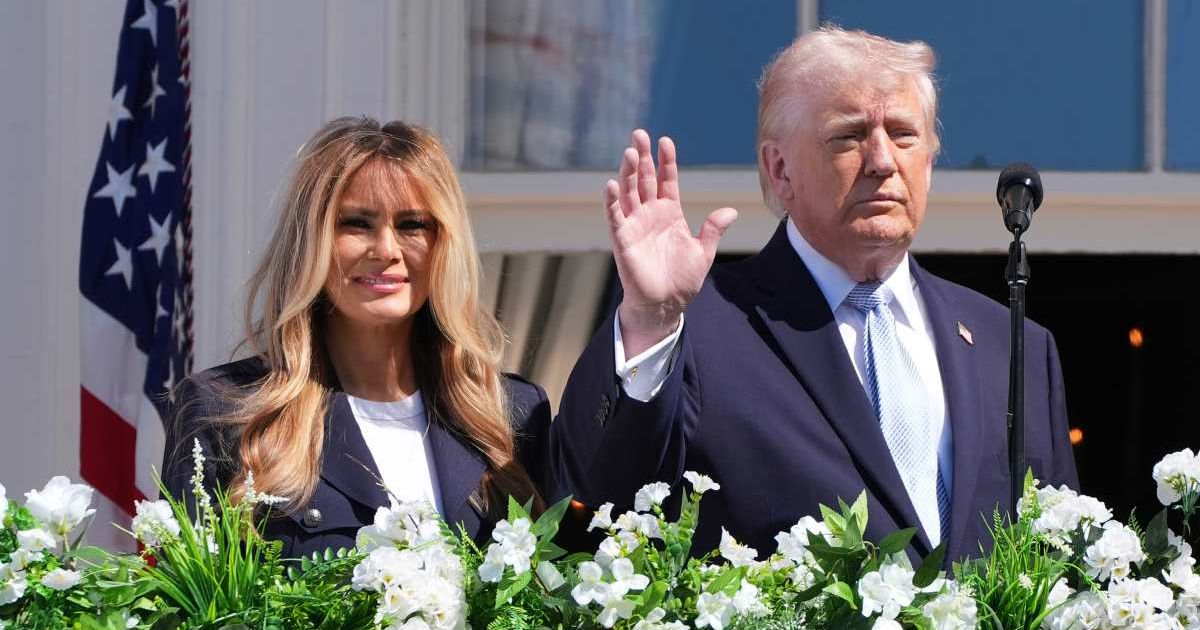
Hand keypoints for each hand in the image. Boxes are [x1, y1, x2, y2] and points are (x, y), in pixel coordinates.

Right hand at [605, 129, 737, 356]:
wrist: (666, 304)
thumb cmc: (682, 280)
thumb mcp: (703, 252)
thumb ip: (712, 230)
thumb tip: (730, 211)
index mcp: (669, 213)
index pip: (666, 180)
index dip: (666, 161)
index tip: (666, 141)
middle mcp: (649, 214)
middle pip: (644, 179)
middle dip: (642, 157)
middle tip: (639, 134)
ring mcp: (635, 225)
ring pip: (629, 192)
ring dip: (628, 173)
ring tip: (630, 152)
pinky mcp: (622, 240)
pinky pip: (615, 217)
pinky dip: (612, 201)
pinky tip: (611, 184)